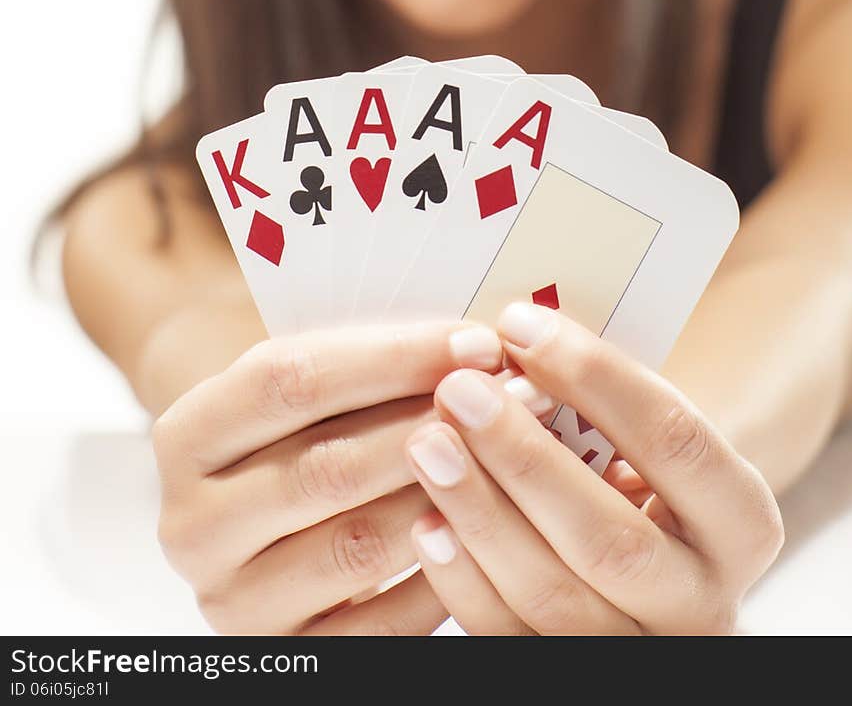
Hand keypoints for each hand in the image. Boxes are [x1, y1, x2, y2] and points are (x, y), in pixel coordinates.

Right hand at [152, 318, 502, 633]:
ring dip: (451, 495)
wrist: (260, 524)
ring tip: (512, 456)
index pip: (288, 380)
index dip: (393, 357)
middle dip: (434, 425)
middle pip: (326, 466)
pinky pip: (383, 626)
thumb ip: (372, 363)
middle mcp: (191, 526)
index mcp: (186, 437)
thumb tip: (479, 352)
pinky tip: (489, 529)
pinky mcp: (286, 659)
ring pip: (359, 545)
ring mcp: (233, 603)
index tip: (476, 343)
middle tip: (513, 398)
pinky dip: (443, 574)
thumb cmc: (304, 430)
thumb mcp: (308, 386)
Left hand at [404, 303, 783, 634]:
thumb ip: (599, 405)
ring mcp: (640, 655)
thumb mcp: (646, 443)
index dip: (596, 377)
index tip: (520, 324)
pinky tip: (428, 523)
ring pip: (553, 598)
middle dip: (523, 457)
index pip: (675, 440)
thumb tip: (511, 340)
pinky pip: (509, 641)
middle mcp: (704, 604)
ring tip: (429, 444)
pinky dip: (463, 581)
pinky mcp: (572, 682)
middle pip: (610, 538)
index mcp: (741, 523)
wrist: (647, 572)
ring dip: (480, 514)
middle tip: (459, 391)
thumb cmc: (635, 476)